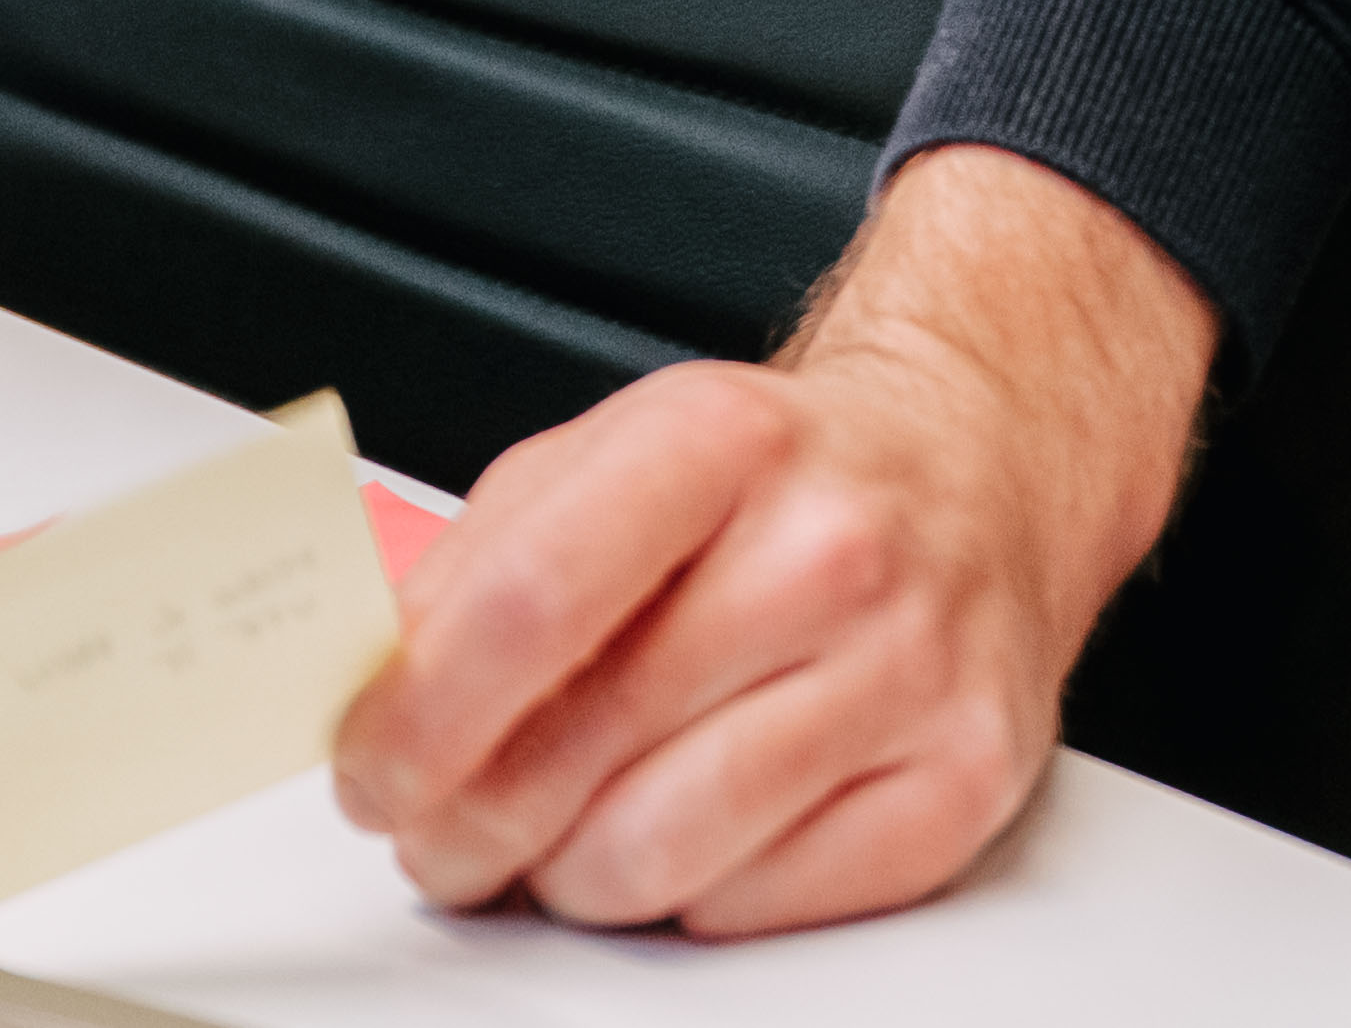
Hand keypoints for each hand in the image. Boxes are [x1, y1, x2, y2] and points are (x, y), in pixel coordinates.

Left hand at [328, 140, 1212, 934]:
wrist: (982, 463)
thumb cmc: (787, 474)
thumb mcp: (625, 450)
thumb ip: (485, 559)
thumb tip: (369, 688)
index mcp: (722, 441)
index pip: (529, 602)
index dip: (414, 717)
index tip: (368, 768)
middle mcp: (830, 550)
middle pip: (579, 753)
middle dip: (465, 825)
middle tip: (440, 827)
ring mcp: (908, 670)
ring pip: (655, 858)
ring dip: (570, 874)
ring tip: (568, 828)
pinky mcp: (961, 781)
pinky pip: (751, 909)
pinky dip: (689, 894)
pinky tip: (692, 824)